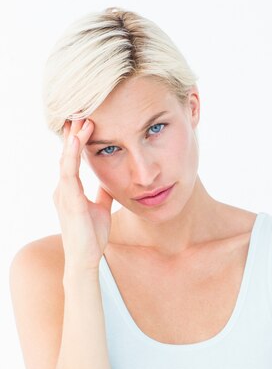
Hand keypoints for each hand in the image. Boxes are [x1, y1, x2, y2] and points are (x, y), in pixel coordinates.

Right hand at [53, 118, 113, 272]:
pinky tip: (77, 141)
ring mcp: (64, 194)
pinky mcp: (69, 201)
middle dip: (73, 133)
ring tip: (82, 119)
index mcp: (71, 190)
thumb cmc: (92, 236)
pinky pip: (69, 173)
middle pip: (67, 154)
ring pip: (66, 159)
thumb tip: (110, 181)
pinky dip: (73, 155)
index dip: (78, 140)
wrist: (86, 259)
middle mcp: (63, 189)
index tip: (86, 120)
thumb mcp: (101, 208)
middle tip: (82, 109)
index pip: (73, 158)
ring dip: (74, 139)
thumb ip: (102, 194)